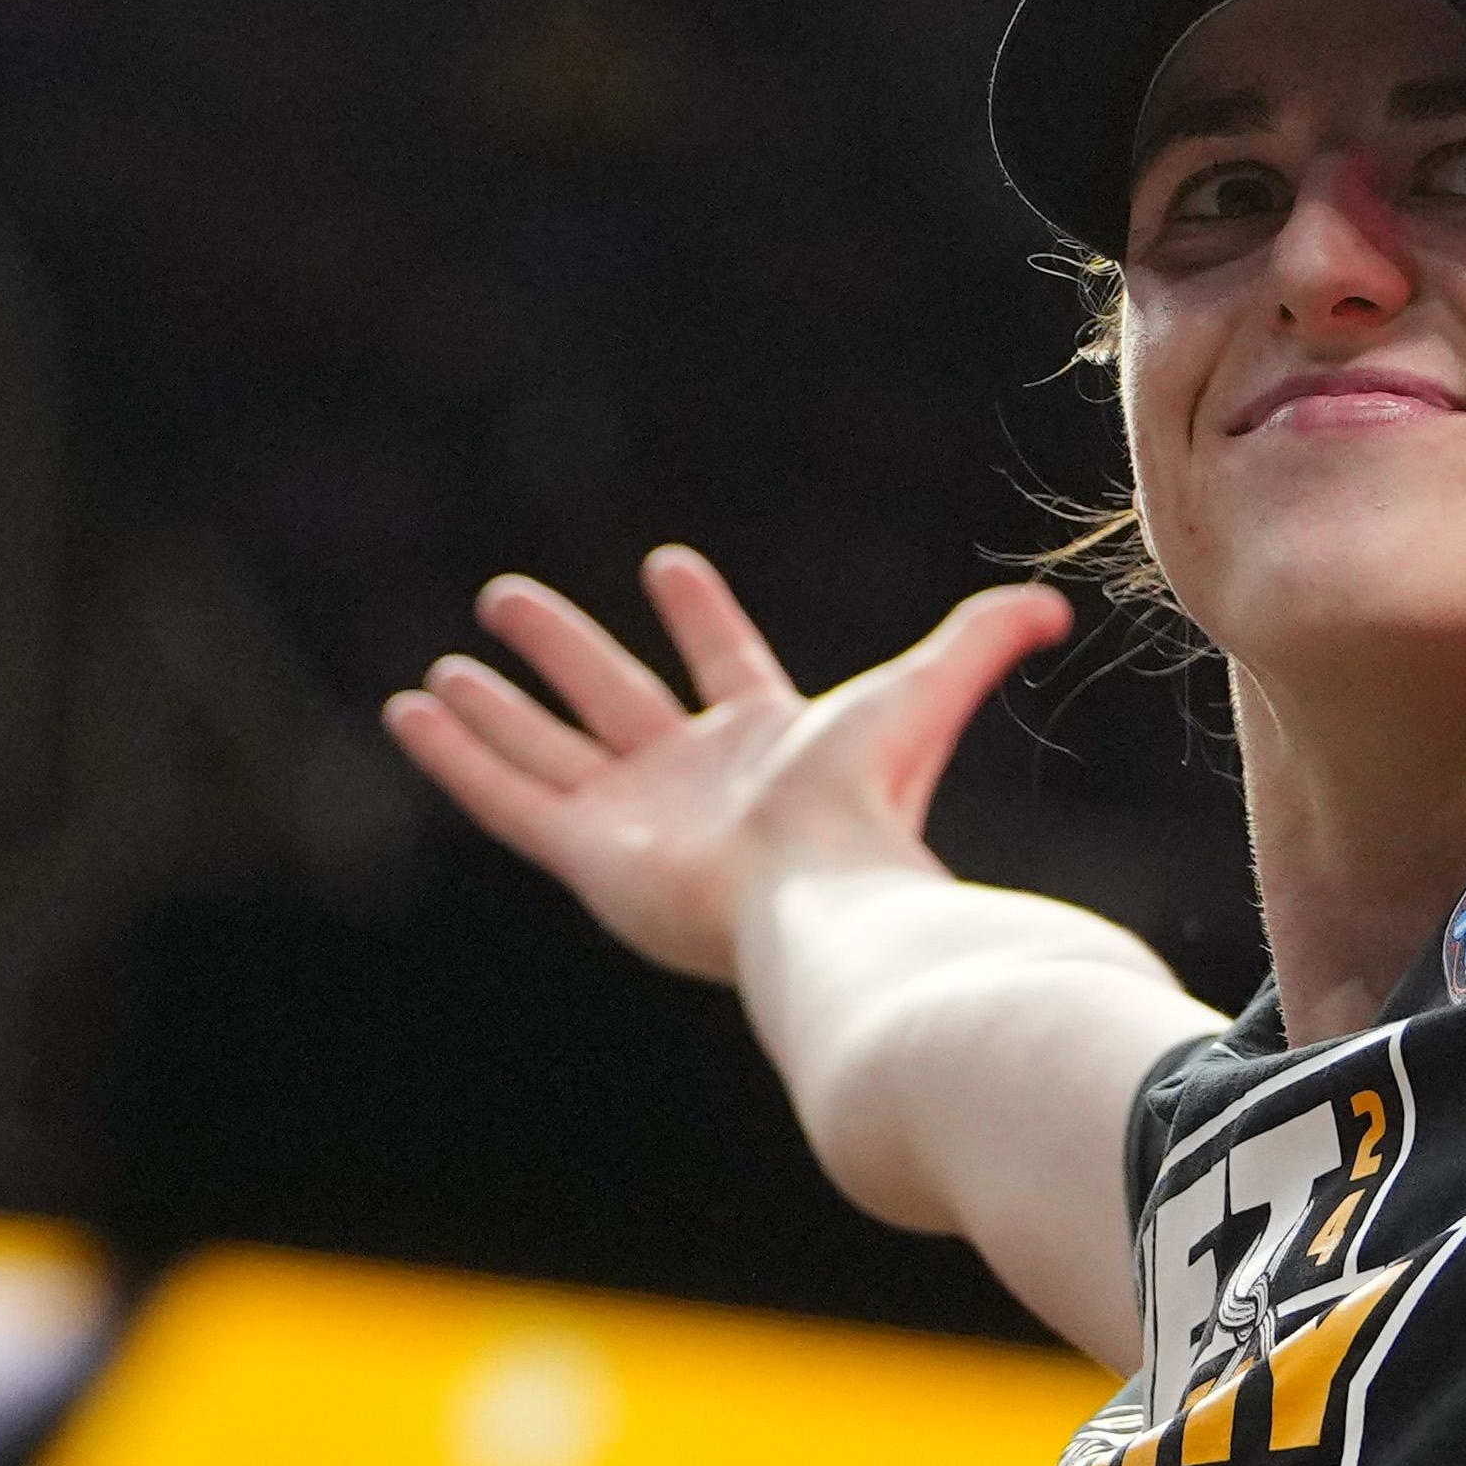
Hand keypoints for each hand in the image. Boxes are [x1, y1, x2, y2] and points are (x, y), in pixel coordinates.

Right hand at [379, 546, 1075, 980]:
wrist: (828, 899)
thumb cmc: (872, 807)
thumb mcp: (923, 696)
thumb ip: (982, 642)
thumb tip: (1055, 603)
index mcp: (767, 743)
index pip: (727, 667)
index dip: (700, 618)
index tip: (667, 567)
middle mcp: (695, 782)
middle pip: (616, 699)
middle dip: (564, 649)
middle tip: (507, 598)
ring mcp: (637, 821)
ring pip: (549, 749)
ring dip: (497, 707)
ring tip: (444, 662)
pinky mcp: (589, 857)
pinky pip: (507, 799)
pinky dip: (457, 758)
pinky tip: (410, 712)